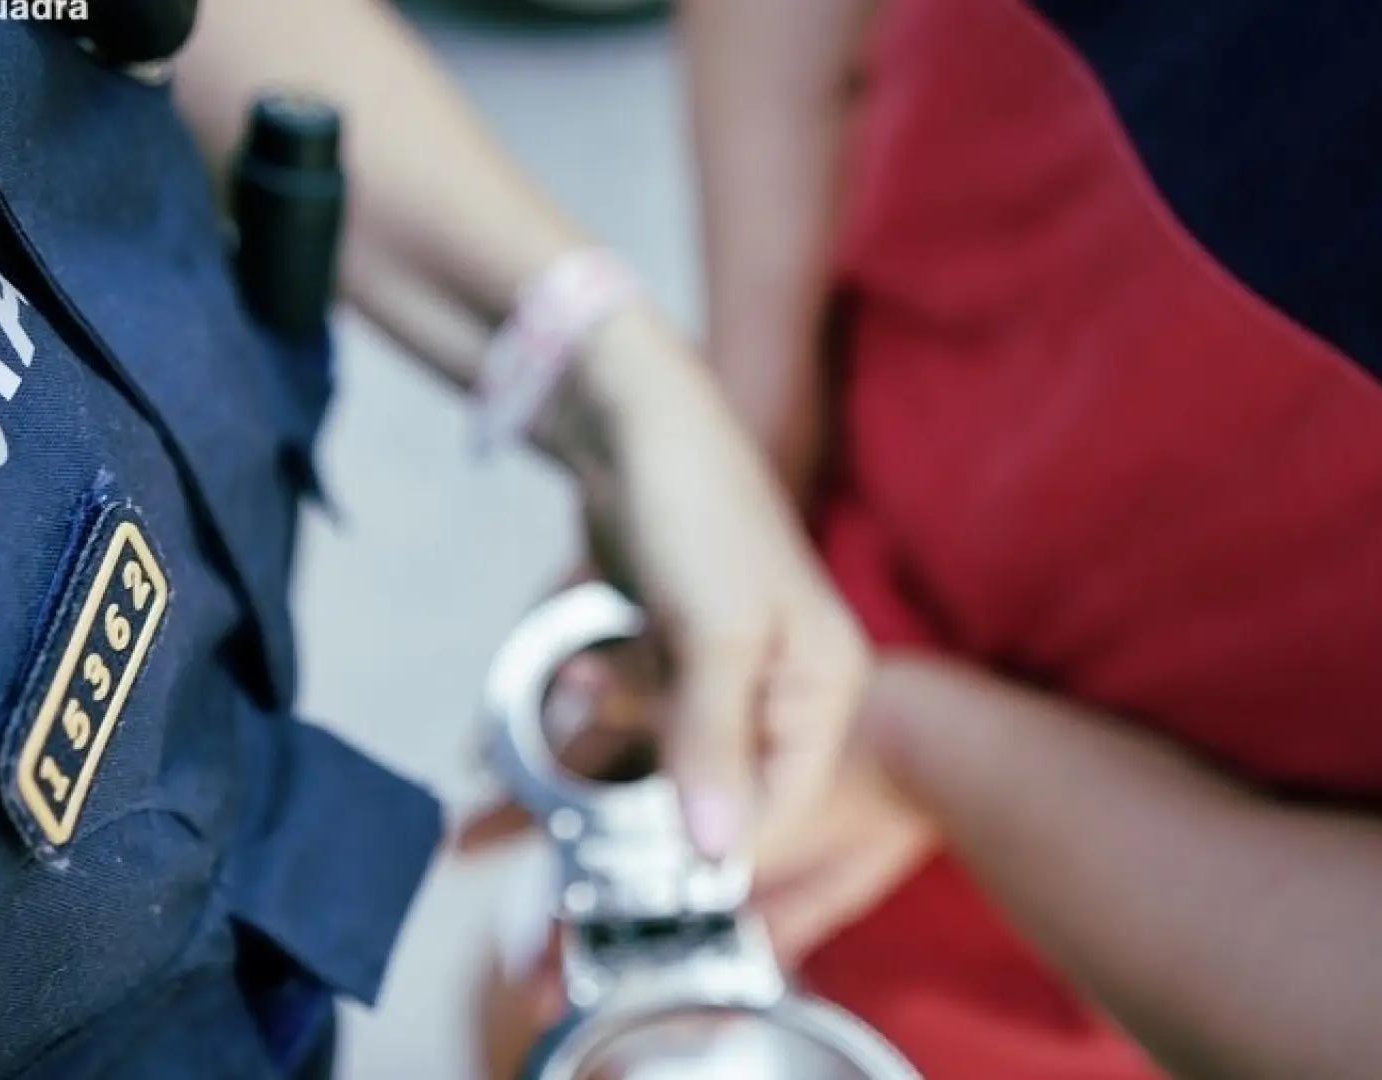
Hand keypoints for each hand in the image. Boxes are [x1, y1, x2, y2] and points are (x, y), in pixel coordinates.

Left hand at [534, 309, 869, 859]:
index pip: (779, 806)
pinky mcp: (677, 646)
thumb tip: (717, 854)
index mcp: (825, 686)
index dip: (710, 847)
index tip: (636, 874)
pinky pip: (637, 709)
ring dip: (608, 749)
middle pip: (721, 786)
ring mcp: (728, 666)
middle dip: (647, 802)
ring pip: (669, 751)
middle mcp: (787, 685)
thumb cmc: (695, 505)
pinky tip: (560, 687)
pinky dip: (597, 705)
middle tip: (575, 816)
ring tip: (556, 729)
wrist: (634, 413)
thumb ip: (715, 743)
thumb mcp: (713, 632)